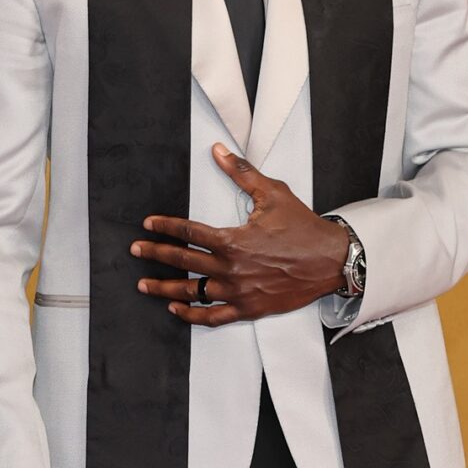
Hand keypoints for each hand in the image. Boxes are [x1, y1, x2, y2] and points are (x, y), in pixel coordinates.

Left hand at [132, 144, 350, 324]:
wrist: (331, 260)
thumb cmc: (304, 227)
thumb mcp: (273, 194)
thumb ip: (241, 173)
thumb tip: (218, 151)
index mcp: (233, 240)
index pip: (188, 232)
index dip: (165, 227)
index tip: (148, 225)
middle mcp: (231, 268)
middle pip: (182, 262)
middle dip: (155, 255)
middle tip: (136, 250)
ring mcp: (238, 292)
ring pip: (192, 293)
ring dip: (165, 288)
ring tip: (145, 285)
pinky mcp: (249, 309)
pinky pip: (213, 317)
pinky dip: (192, 315)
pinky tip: (176, 309)